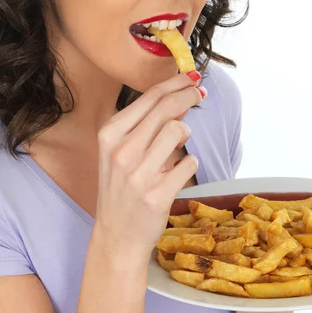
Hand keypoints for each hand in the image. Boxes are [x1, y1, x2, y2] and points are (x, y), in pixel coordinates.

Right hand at [92, 71, 203, 261]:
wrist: (116, 235)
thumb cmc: (121, 188)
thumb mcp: (122, 151)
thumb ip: (147, 124)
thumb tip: (180, 98)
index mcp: (110, 134)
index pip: (150, 97)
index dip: (175, 83)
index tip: (192, 77)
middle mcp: (121, 151)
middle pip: (166, 108)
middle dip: (189, 95)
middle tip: (201, 93)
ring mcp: (138, 174)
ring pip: (178, 131)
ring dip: (186, 132)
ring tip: (180, 143)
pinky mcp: (157, 195)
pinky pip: (188, 163)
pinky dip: (189, 162)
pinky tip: (178, 170)